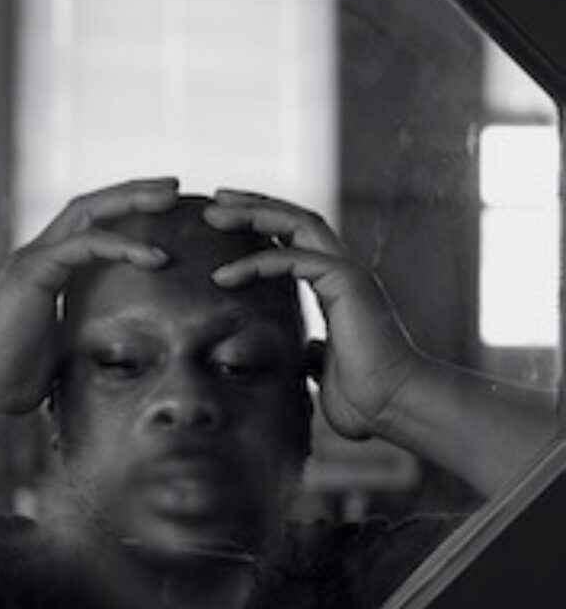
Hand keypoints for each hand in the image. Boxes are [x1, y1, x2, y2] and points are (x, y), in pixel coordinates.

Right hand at [0, 178, 177, 411]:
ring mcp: (35, 256)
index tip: (164, 209)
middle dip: (134, 191)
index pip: (91, 223)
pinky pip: (85, 245)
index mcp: (50, 267)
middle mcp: (41, 252)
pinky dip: (122, 246)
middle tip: (175, 187)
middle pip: (93, 205)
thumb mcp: (68, 345)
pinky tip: (155, 257)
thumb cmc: (16, 372)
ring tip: (170, 198)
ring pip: (88, 211)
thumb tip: (130, 350)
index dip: (126, 210)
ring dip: (131, 200)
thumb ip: (91, 333)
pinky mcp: (34, 270)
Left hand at [204, 189, 420, 439]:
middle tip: (214, 200)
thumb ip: (312, 354)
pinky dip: (255, 264)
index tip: (226, 219)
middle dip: (252, 205)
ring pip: (295, 223)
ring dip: (252, 214)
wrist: (396, 408)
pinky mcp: (347, 283)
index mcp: (336, 286)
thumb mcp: (324, 370)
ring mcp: (347, 272)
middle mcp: (343, 270)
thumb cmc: (366, 398)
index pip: (295, 238)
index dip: (262, 223)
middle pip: (294, 218)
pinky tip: (223, 277)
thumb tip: (304, 351)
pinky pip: (293, 260)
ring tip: (212, 214)